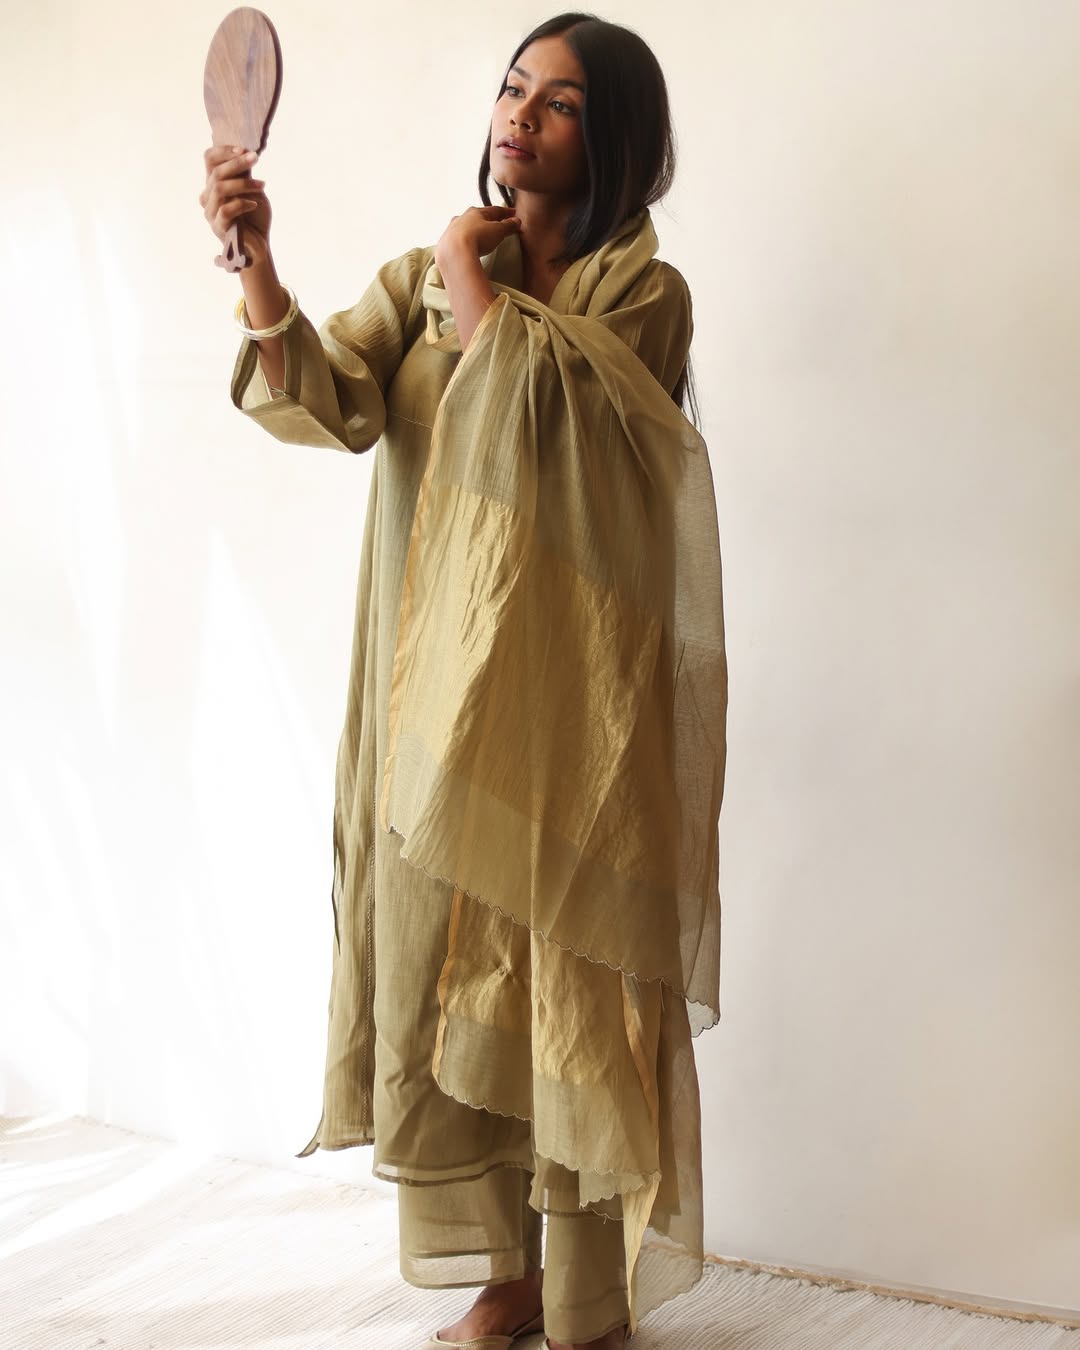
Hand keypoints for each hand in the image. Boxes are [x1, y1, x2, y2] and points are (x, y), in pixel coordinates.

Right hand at [199, 144, 272, 266]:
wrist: (259, 245)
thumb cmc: (255, 218)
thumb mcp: (252, 190)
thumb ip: (245, 174)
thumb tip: (245, 152)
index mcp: (213, 184)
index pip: (209, 159)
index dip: (224, 151)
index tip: (244, 150)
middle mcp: (208, 197)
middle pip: (216, 172)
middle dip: (237, 163)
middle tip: (255, 159)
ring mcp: (210, 213)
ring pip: (219, 188)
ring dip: (243, 183)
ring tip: (262, 185)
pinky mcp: (218, 227)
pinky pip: (226, 209)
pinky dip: (242, 204)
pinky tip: (254, 205)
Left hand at [435, 205, 519, 267]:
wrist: (455, 253)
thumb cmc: (477, 238)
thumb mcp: (498, 231)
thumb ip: (508, 226)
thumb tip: (516, 221)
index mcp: (475, 212)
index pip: (494, 210)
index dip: (505, 213)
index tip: (513, 214)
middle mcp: (461, 217)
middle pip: (477, 217)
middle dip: (487, 220)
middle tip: (495, 224)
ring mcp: (451, 230)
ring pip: (464, 227)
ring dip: (472, 230)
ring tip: (479, 237)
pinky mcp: (445, 243)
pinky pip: (456, 240)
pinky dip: (462, 241)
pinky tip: (465, 247)